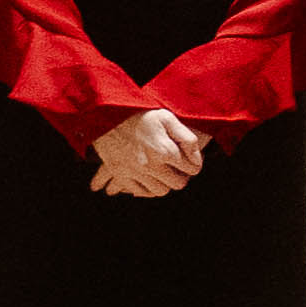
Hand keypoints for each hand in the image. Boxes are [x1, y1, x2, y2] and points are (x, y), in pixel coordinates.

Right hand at [89, 109, 204, 198]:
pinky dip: (147, 188)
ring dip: (165, 183)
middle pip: (177, 184)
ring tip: (164, 172)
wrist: (108, 115)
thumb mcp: (168, 118)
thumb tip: (197, 159)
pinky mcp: (121, 174)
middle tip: (179, 168)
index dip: (194, 164)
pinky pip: (139, 192)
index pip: (193, 169)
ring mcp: (135, 172)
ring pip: (160, 191)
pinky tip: (149, 177)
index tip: (191, 160)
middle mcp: (151, 165)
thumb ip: (187, 139)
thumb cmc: (141, 114)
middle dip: (182, 176)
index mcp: (165, 150)